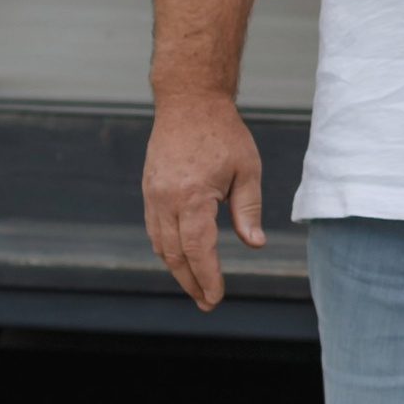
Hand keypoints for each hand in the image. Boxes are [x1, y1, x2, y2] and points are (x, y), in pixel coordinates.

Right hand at [143, 94, 263, 310]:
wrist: (188, 101)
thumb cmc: (223, 133)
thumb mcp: (247, 170)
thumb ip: (248, 210)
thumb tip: (255, 245)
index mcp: (191, 196)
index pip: (198, 250)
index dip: (207, 278)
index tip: (216, 298)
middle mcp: (166, 200)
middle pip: (175, 254)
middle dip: (191, 282)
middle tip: (206, 303)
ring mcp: (152, 195)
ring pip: (160, 245)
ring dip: (177, 269)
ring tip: (195, 286)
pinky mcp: (148, 190)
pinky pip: (154, 229)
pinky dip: (167, 249)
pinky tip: (181, 258)